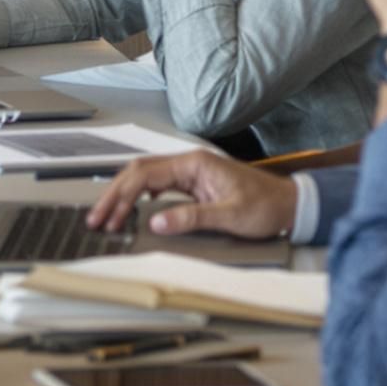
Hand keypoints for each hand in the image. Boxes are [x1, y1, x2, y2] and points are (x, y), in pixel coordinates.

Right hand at [84, 151, 294, 240]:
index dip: (122, 196)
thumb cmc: (266, 206)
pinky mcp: (192, 186)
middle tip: (96, 218)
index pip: (145, 174)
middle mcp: (188, 164)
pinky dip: (138, 199)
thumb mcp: (230, 216)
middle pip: (138, 173)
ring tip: (107, 217)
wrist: (289, 205)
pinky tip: (130, 211)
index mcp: (194, 163)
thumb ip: (192, 217)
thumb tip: (157, 221)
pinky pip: (157, 188)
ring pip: (144, 179)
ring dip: (123, 197)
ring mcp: (189, 174)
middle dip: (114, 195)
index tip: (108, 215)